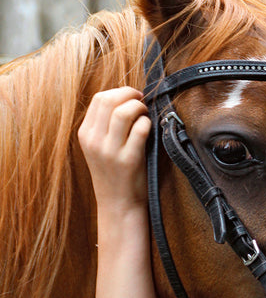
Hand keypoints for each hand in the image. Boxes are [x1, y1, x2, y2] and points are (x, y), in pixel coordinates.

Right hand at [78, 87, 150, 209]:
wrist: (118, 205)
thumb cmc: (114, 173)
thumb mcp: (99, 148)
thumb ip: (106, 125)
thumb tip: (126, 98)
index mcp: (85, 134)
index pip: (99, 99)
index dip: (119, 92)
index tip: (132, 97)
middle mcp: (94, 141)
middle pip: (109, 100)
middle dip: (130, 95)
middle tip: (142, 101)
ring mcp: (110, 151)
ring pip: (124, 112)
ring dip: (139, 107)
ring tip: (145, 114)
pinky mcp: (128, 160)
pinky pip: (140, 129)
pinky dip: (147, 123)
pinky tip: (149, 129)